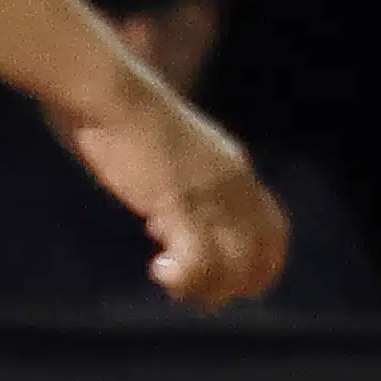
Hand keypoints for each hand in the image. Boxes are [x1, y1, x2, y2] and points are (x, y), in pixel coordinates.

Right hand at [58, 75, 287, 310]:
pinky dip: (185, 278)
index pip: (273, 230)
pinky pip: (200, 261)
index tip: (226, 280)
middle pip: (262, 255)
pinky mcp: (179, 201)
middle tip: (191, 289)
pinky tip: (160, 270)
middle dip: (233, 284)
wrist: (107, 91)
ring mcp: (210, 193)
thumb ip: (179, 184)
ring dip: (205, 288)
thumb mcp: (168, 152)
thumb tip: (166, 223)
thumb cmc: (121, 116)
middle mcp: (233, 183)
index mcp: (234, 169)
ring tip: (173, 281)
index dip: (259, 264)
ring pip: (235, 267)